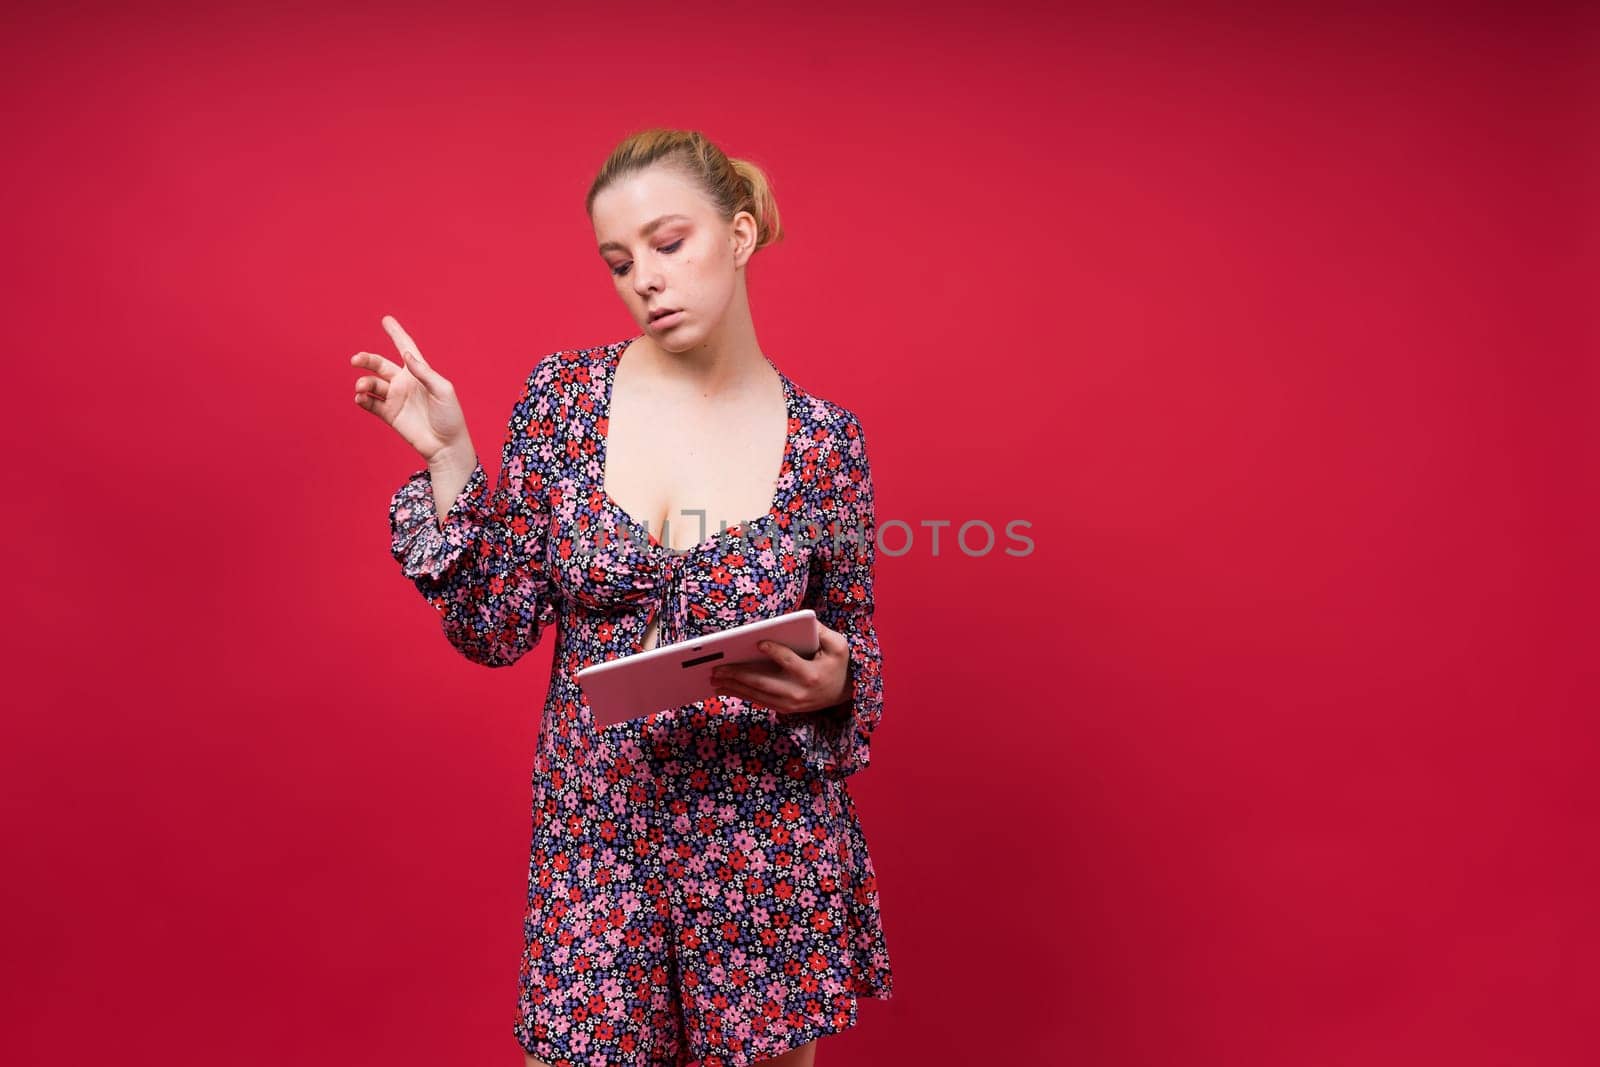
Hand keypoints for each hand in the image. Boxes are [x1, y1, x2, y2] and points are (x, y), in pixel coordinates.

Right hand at [351, 315, 473, 464]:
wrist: (446, 446)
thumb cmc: (450, 417)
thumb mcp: (443, 391)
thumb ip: (425, 373)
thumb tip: (407, 356)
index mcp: (420, 374)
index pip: (406, 349)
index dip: (396, 334)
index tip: (386, 319)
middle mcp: (405, 383)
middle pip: (380, 365)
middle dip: (366, 360)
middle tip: (355, 359)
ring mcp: (395, 399)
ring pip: (372, 384)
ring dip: (364, 383)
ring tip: (361, 388)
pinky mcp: (389, 415)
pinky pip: (370, 403)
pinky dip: (362, 399)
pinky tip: (361, 398)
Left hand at [710, 623, 852, 716]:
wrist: (844, 693)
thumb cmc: (838, 663)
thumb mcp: (838, 645)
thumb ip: (821, 632)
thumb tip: (801, 619)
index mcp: (811, 675)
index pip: (790, 662)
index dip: (774, 652)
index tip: (758, 642)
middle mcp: (799, 693)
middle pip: (764, 683)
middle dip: (738, 675)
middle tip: (717, 668)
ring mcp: (790, 704)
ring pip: (757, 695)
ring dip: (733, 687)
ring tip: (714, 678)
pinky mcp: (784, 709)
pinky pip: (759, 701)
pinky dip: (741, 694)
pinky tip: (726, 687)